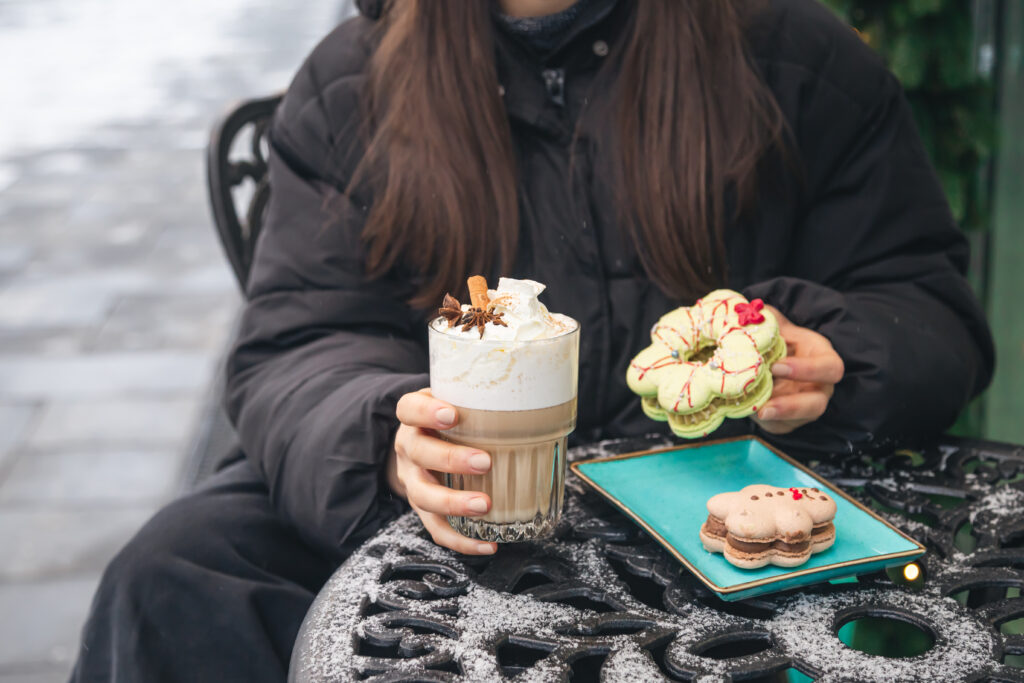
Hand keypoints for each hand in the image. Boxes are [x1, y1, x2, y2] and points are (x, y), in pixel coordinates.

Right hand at [390, 388, 496, 554]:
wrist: (422, 443)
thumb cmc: (451, 421)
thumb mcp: (458, 402)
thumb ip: (481, 402)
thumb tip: (537, 403)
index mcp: (414, 419)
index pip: (409, 409)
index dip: (426, 413)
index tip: (452, 415)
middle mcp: (409, 448)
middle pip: (418, 453)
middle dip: (451, 459)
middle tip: (484, 462)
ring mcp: (413, 480)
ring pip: (423, 495)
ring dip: (454, 503)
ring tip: (484, 505)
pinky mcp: (423, 508)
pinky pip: (436, 529)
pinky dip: (461, 540)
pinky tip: (487, 544)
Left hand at [753, 306, 844, 434]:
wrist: (765, 356)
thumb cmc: (774, 335)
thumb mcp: (772, 322)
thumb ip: (765, 318)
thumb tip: (748, 312)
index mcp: (822, 357)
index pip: (829, 368)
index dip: (806, 370)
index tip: (776, 366)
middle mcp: (819, 385)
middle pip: (817, 403)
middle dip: (792, 405)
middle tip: (765, 404)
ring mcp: (805, 405)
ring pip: (799, 419)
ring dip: (778, 418)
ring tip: (757, 414)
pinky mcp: (789, 421)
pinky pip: (781, 426)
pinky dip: (766, 422)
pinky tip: (749, 413)